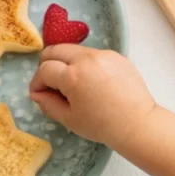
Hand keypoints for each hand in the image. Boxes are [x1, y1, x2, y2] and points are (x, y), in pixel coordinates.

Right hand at [29, 45, 156, 152]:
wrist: (137, 123)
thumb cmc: (101, 125)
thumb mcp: (69, 119)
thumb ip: (48, 104)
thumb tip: (37, 93)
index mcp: (72, 76)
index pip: (44, 69)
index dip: (37, 82)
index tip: (39, 93)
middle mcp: (86, 59)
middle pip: (55, 50)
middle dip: (47, 64)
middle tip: (51, 82)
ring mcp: (102, 54)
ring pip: (73, 50)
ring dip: (66, 63)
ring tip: (73, 83)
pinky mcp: (115, 55)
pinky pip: (92, 54)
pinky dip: (85, 64)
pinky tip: (92, 81)